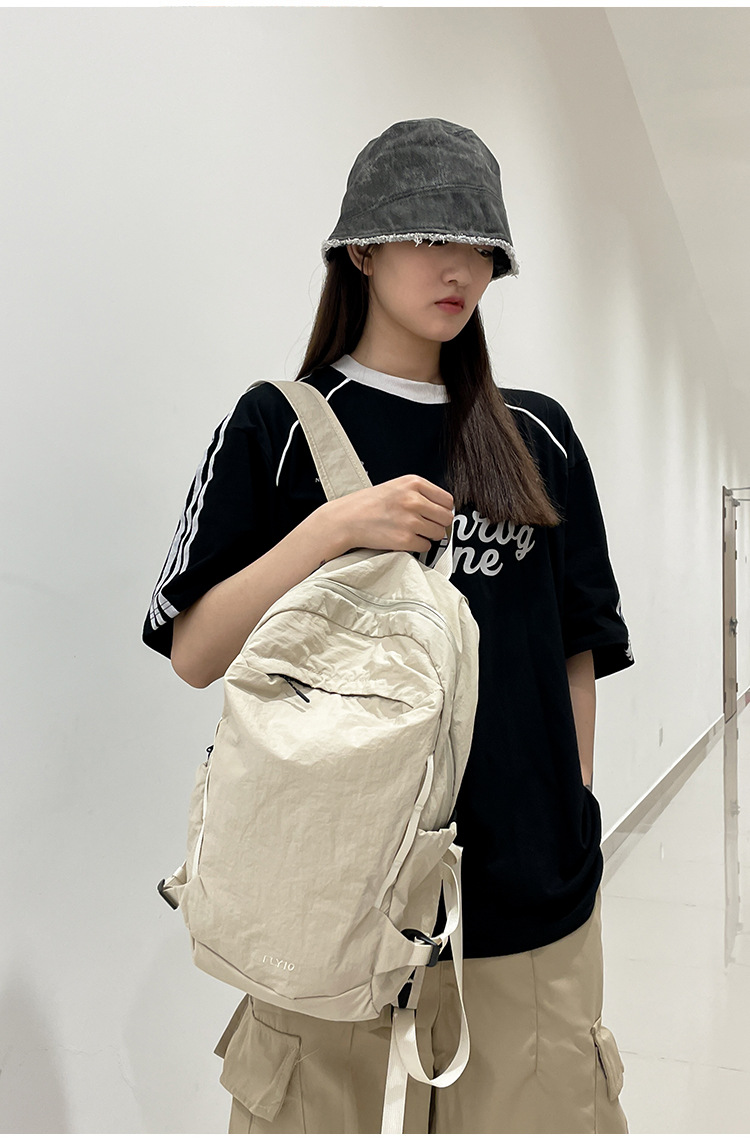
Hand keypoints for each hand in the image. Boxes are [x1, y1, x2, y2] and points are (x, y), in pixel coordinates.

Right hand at [323, 474, 453, 555]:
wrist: (346, 519)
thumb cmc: (367, 504)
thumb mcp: (396, 486)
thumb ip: (420, 494)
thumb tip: (443, 510)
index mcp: (413, 483)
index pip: (447, 500)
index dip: (442, 509)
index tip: (435, 514)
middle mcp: (414, 500)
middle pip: (446, 517)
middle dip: (438, 523)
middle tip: (426, 525)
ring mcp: (410, 520)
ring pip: (439, 533)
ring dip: (429, 535)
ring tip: (413, 531)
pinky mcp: (405, 539)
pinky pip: (426, 546)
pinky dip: (418, 546)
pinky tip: (405, 539)